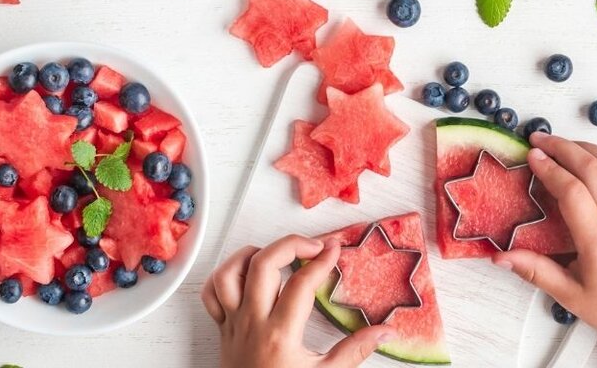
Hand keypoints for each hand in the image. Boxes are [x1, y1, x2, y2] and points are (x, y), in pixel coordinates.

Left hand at [201, 235, 396, 367]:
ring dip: (252, 254)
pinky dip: (225, 275)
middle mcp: (252, 323)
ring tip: (276, 254)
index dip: (321, 261)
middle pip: (263, 265)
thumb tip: (385, 332)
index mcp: (280, 335)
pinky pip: (211, 293)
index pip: (301, 284)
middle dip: (290, 245)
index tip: (335, 250)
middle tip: (313, 246)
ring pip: (229, 273)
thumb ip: (355, 350)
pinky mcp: (222, 329)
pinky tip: (246, 273)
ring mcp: (233, 324)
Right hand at [492, 132, 596, 366]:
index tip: (532, 156)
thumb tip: (500, 257)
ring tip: (565, 144)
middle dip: (563, 147)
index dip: (549, 168)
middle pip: (591, 168)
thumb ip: (534, 271)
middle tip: (540, 140)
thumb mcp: (569, 295)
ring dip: (588, 148)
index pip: (571, 190)